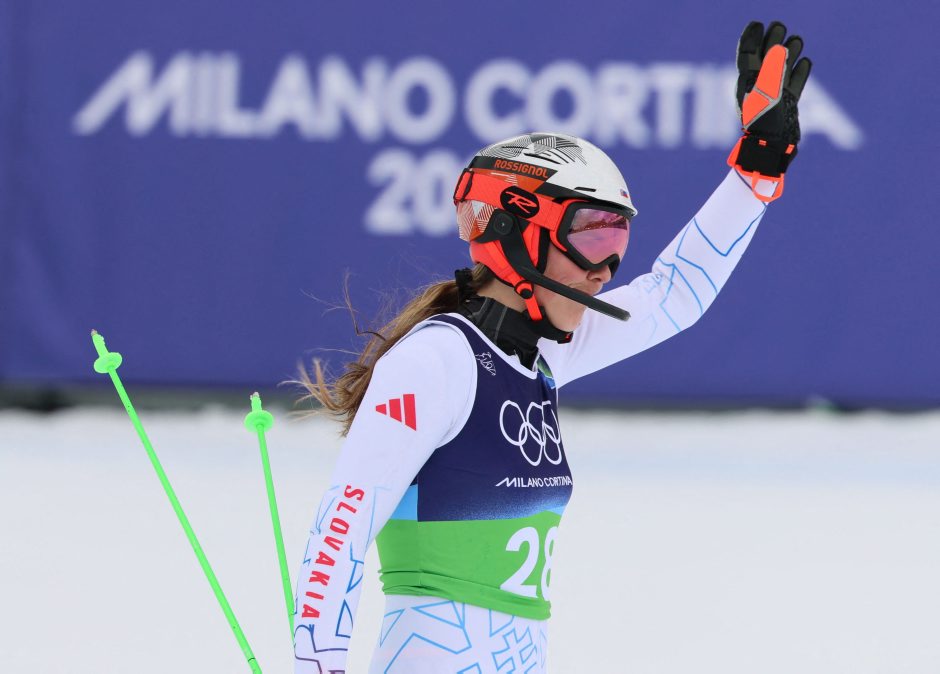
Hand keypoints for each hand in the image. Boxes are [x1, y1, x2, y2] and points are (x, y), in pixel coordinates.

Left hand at [727, 20, 812, 201]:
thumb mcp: (766, 94)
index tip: (757, 23)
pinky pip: (794, 85)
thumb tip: (778, 48)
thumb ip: (772, 70)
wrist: (773, 150)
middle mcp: (760, 89)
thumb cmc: (765, 125)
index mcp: (748, 84)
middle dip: (771, 41)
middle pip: (765, 59)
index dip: (751, 39)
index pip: (747, 56)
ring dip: (788, 53)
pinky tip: (805, 62)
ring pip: (781, 69)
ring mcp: (774, 97)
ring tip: (797, 39)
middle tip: (779, 25)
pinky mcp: (787, 106)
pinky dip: (799, 73)